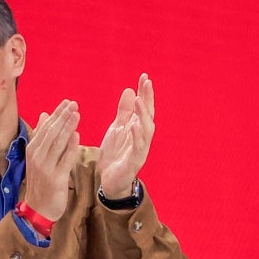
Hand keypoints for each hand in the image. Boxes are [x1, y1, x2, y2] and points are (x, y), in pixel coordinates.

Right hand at [21, 99, 79, 220]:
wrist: (38, 208)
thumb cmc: (41, 182)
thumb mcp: (37, 158)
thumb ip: (42, 136)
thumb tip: (44, 115)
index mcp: (32, 150)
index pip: (45, 127)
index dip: (56, 114)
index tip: (67, 102)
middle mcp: (37, 156)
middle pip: (51, 132)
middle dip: (62, 117)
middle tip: (73, 104)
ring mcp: (46, 167)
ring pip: (57, 143)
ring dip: (67, 127)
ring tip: (76, 114)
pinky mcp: (56, 178)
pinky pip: (65, 160)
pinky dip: (71, 147)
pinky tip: (77, 136)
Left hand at [98, 73, 154, 198]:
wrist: (109, 181)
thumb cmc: (116, 155)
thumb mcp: (117, 129)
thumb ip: (124, 112)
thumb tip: (130, 90)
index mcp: (138, 129)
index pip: (144, 108)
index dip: (145, 93)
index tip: (144, 76)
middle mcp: (142, 138)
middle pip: (148, 115)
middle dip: (148, 99)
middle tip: (146, 83)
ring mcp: (140, 150)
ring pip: (146, 130)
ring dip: (143, 115)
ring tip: (140, 100)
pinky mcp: (134, 162)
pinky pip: (138, 148)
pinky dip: (137, 136)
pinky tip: (134, 126)